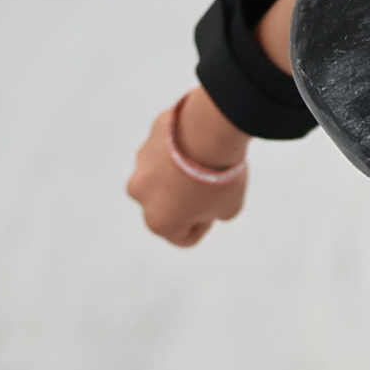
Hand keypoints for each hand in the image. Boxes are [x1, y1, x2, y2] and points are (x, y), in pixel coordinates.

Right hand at [125, 89, 249, 246]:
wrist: (210, 133)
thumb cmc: (218, 175)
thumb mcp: (229, 209)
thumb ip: (213, 215)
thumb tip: (208, 207)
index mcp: (159, 222)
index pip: (182, 237)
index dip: (202, 226)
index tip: (214, 212)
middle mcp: (142, 196)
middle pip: (165, 206)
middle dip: (185, 200)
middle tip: (210, 187)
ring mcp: (141, 165)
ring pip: (161, 177)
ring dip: (178, 175)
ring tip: (205, 164)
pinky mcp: (146, 140)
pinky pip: (164, 152)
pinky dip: (177, 152)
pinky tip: (198, 146)